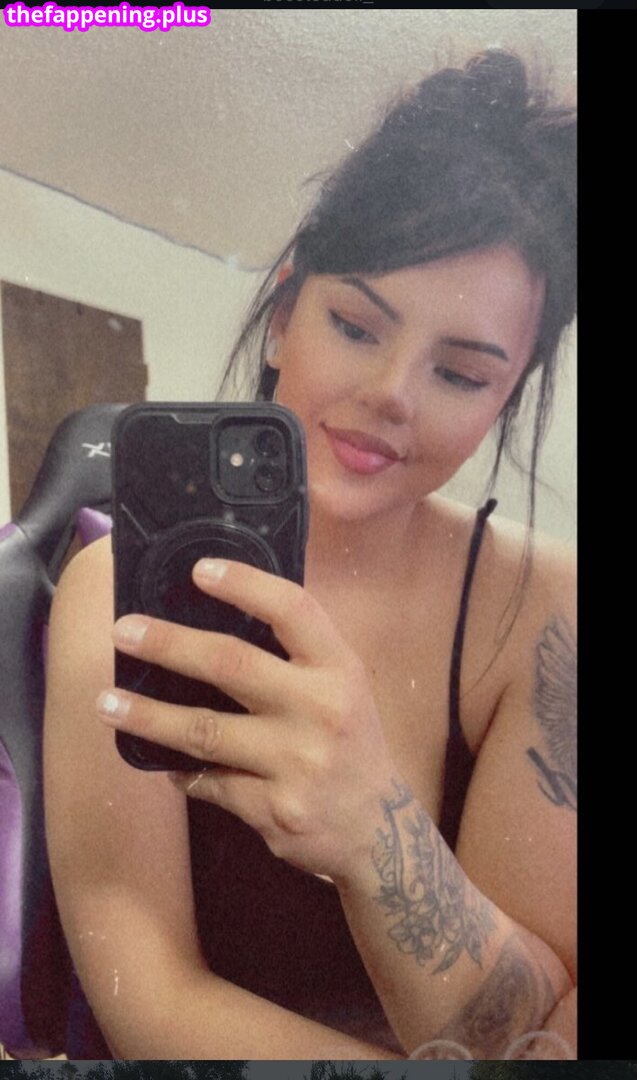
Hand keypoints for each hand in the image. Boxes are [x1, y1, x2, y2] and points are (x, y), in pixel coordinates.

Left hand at [97, 558, 397, 881]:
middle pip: (231, 665)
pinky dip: (181, 770)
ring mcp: (299, 764)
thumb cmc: (349, 741)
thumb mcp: (343, 686)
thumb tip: (213, 615)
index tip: (198, 570)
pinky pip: (210, 782)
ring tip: (106, 703)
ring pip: (205, 731)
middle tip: (122, 631)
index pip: (292, 610)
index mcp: (340, 669)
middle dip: (168, 644)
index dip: (245, 584)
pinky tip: (160, 761)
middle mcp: (322, 711)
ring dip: (148, 716)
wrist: (378, 829)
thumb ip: (296, 654)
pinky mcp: (275, 810)